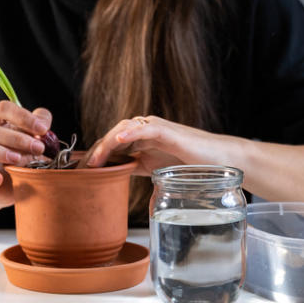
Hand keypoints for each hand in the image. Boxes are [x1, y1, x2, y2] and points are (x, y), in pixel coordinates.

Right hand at [0, 101, 51, 205]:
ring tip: (18, 159)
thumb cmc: (20, 152)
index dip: (22, 117)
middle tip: (38, 148)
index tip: (42, 129)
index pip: (3, 109)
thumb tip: (43, 125)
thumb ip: (40, 124)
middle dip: (17, 139)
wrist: (7, 184)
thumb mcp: (33, 135)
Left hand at [82, 115, 219, 175]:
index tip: (83, 171)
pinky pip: (145, 128)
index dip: (97, 155)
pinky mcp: (167, 131)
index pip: (112, 143)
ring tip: (96, 160)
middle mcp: (145, 128)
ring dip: (107, 144)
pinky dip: (130, 132)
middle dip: (97, 151)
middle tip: (85, 169)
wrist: (220, 160)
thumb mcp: (155, 167)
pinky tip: (119, 140)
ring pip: (124, 129)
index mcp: (141, 137)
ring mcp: (155, 128)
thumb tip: (113, 174)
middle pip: (113, 136)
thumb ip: (135, 166)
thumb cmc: (190, 164)